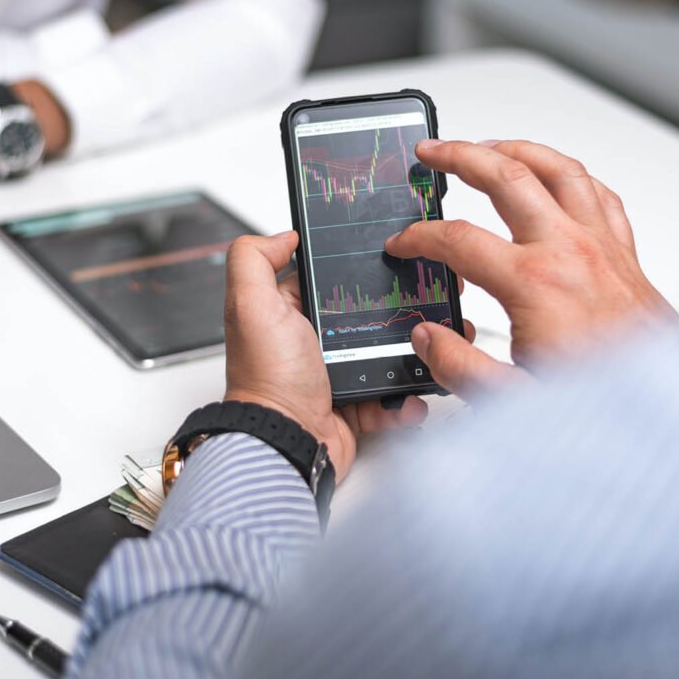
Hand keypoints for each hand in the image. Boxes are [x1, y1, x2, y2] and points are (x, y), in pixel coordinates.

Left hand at [222, 231, 427, 480]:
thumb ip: (255, 260)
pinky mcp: (355, 406)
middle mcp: (312, 343)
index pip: (326, 280)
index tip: (386, 260)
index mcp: (288, 314)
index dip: (351, 269)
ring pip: (385, 354)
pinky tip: (411, 394)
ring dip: (409, 353)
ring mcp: (336, 375)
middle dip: (394, 311)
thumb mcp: (250, 305)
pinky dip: (405, 398)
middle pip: (365, 315)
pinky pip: (391, 397)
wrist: (286, 442)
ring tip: (428, 348)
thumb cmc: (267, 379)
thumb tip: (283, 236)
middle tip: (419, 305)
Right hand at [386, 139, 678, 392]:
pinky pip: (598, 194)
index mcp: (536, 284)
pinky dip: (570, 176)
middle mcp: (571, 252)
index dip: (419, 238)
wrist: (675, 412)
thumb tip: (427, 337)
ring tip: (488, 146)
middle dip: (460, 156)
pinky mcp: (626, 256)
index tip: (402, 245)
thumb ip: (460, 368)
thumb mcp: (515, 402)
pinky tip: (556, 179)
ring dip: (517, 150)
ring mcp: (603, 247)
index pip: (458, 241)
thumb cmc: (607, 404)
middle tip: (432, 152)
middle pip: (507, 176)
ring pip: (559, 170)